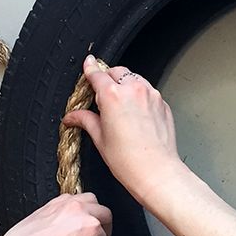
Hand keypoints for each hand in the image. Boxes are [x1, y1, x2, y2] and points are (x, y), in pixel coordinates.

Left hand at [0, 193, 111, 235]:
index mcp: (90, 228)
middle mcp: (78, 211)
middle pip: (104, 215)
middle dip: (104, 231)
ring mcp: (63, 204)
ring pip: (90, 200)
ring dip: (93, 213)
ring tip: (87, 230)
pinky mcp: (49, 204)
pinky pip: (70, 198)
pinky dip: (75, 207)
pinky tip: (71, 222)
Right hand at [63, 55, 183, 202]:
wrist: (156, 171)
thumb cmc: (129, 160)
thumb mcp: (100, 138)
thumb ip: (86, 120)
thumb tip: (73, 117)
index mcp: (112, 96)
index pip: (97, 74)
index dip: (90, 68)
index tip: (88, 63)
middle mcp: (133, 90)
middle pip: (117, 72)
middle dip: (108, 79)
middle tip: (101, 96)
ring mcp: (151, 95)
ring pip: (134, 79)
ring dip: (125, 85)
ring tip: (119, 107)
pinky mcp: (162, 103)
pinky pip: (148, 91)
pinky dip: (139, 96)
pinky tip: (134, 115)